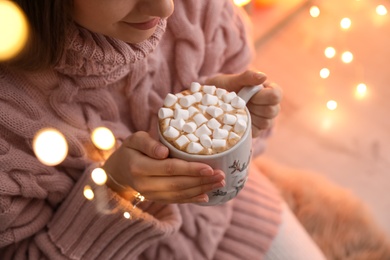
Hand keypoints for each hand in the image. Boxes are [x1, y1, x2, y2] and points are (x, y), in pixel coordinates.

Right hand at [102, 131, 224, 203]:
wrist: (119, 171)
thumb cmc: (131, 150)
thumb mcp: (134, 139)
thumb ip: (148, 144)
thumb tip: (164, 152)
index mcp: (139, 167)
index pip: (170, 169)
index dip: (191, 169)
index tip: (209, 167)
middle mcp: (145, 185)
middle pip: (178, 184)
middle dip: (202, 181)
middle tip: (222, 175)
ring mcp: (151, 195)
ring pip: (180, 195)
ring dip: (202, 190)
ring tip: (220, 183)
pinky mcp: (157, 199)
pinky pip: (177, 201)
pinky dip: (193, 199)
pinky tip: (207, 196)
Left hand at [205, 70, 281, 136]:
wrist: (210, 101)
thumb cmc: (224, 87)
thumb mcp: (233, 79)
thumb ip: (248, 76)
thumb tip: (263, 76)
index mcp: (268, 90)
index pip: (276, 95)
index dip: (262, 96)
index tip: (249, 94)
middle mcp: (269, 105)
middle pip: (272, 111)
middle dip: (255, 107)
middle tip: (240, 102)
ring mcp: (263, 119)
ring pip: (265, 123)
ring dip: (250, 116)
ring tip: (237, 110)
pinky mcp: (254, 130)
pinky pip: (256, 132)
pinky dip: (245, 127)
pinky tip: (236, 120)